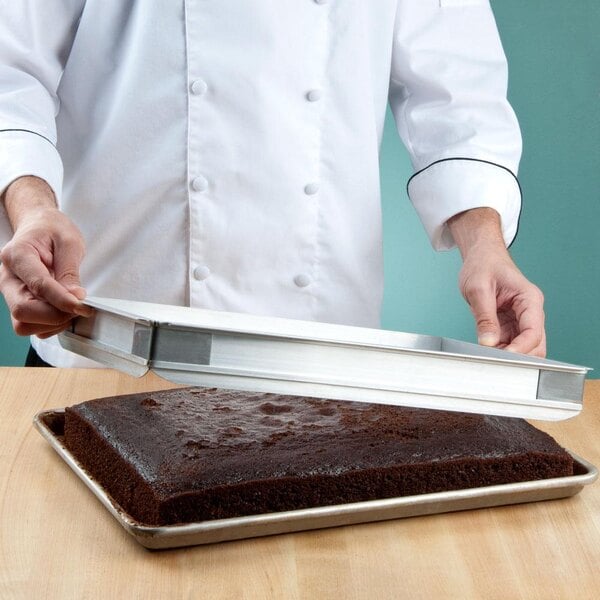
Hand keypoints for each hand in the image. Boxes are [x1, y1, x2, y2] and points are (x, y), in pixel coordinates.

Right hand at [0, 176, 92, 337]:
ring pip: (23, 324)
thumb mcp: (69, 242)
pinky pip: (30, 326)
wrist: (40, 226)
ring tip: (71, 308)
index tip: (81, 305)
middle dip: (54, 315)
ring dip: (52, 323)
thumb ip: (70, 270)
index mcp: (18, 255)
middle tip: (79, 307)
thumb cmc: (53, 230)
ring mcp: (12, 293)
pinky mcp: (20, 302)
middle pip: (22, 311)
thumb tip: (74, 297)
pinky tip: (63, 311)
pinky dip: (49, 326)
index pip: (37, 285)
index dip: (61, 300)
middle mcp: (9, 278)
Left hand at [448, 208, 545, 356]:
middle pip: (535, 344)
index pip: (533, 331)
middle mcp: (530, 311)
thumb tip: (488, 342)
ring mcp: (520, 319)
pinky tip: (487, 351)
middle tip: (496, 361)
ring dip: (509, 355)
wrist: (481, 257)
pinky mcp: (509, 324)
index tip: (505, 356)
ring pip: (525, 347)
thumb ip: (484, 316)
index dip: (521, 348)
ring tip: (489, 356)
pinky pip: (510, 343)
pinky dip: (501, 351)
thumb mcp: (478, 288)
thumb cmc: (483, 265)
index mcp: (529, 299)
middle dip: (519, 356)